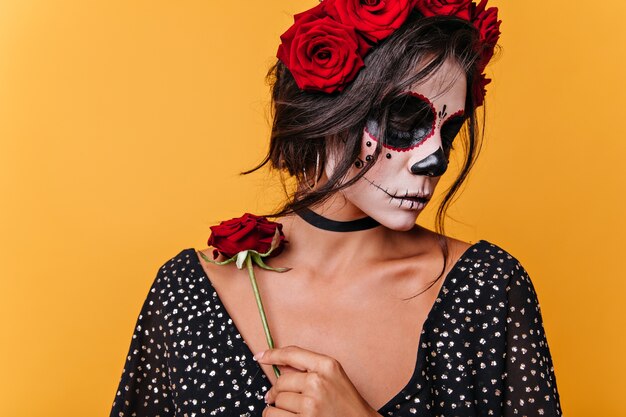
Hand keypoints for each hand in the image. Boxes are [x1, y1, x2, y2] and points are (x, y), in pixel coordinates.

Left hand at [256, 345, 378, 416]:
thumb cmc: (347, 402)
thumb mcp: (334, 376)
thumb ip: (309, 368)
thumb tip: (279, 367)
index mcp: (326, 366)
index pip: (291, 354)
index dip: (272, 354)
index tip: (260, 357)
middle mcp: (318, 383)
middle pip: (281, 382)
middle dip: (278, 391)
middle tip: (283, 397)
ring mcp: (311, 405)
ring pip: (276, 401)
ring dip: (278, 407)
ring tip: (291, 410)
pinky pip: (274, 416)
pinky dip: (274, 416)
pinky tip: (285, 416)